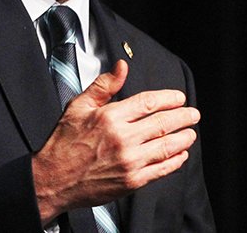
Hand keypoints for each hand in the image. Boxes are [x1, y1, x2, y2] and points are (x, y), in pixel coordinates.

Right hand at [31, 59, 199, 224]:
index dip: (168, 98)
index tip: (179, 97)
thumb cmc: (64, 143)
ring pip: (166, 146)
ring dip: (183, 138)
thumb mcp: (78, 106)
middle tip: (193, 113)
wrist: (53, 180)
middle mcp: (123, 139)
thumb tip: (122, 66)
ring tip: (191, 132)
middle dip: (183, 117)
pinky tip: (180, 155)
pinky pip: (161, 169)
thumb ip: (104, 85)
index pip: (149, 103)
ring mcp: (129, 162)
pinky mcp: (131, 181)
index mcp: (110, 117)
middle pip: (163, 123)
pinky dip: (174, 161)